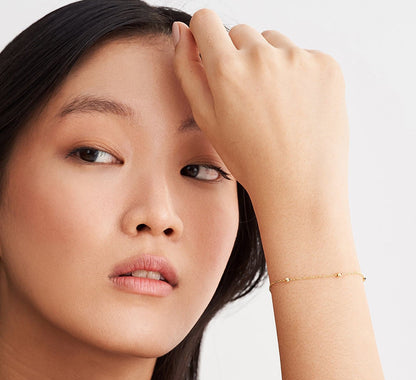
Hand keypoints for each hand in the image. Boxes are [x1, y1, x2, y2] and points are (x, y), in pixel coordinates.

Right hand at [173, 9, 349, 206]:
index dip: (205, 34)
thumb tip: (182, 30)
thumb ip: (188, 70)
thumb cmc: (250, 159)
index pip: (206, 20)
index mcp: (227, 70)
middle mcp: (263, 56)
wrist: (300, 185)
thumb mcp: (207, 120)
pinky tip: (297, 106)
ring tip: (275, 104)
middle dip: (239, 57)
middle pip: (241, 32)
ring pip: (273, 42)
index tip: (212, 50)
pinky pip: (303, 55)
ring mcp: (298, 58)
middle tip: (249, 97)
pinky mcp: (326, 65)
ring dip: (270, 62)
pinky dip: (298, 73)